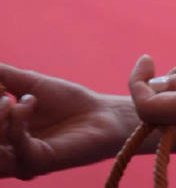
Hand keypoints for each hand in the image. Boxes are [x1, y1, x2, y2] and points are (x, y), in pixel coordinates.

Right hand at [0, 65, 129, 178]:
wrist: (100, 113)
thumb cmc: (65, 102)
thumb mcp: (28, 84)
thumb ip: (3, 78)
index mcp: (1, 139)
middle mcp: (6, 155)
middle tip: (1, 95)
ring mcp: (20, 161)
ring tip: (8, 100)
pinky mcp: (39, 162)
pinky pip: (18, 146)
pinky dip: (18, 120)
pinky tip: (29, 102)